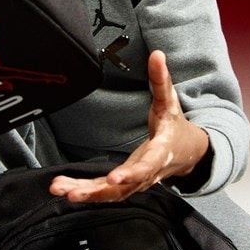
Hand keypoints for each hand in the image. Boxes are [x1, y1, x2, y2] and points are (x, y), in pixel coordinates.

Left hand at [48, 50, 208, 203]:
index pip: (146, 166)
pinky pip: (105, 193)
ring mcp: (135, 182)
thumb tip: (157, 54)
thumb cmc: (175, 126)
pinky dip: (86, 192)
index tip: (114, 178)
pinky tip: (64, 190)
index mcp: (160, 153)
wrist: (189, 153)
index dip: (131, 174)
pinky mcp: (125, 185)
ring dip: (86, 194)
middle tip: (74, 193)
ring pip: (110, 195)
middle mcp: (147, 173)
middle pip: (123, 188)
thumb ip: (161, 79)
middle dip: (97, 191)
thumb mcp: (170, 101)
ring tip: (60, 190)